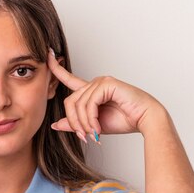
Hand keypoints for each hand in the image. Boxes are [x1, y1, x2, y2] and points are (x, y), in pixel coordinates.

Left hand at [47, 50, 163, 141]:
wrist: (145, 120)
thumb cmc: (124, 120)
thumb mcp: (92, 125)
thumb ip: (75, 123)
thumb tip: (55, 125)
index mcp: (91, 91)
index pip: (69, 78)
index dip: (56, 68)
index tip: (48, 56)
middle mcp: (95, 84)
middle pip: (70, 101)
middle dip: (74, 122)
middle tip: (84, 137)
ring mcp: (101, 82)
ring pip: (78, 104)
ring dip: (84, 124)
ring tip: (93, 134)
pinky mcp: (106, 84)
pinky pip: (89, 103)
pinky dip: (91, 119)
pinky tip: (97, 127)